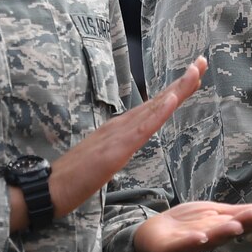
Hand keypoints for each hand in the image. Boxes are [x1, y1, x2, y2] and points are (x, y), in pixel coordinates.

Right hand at [16, 60, 205, 230]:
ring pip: (152, 108)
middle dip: (182, 82)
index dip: (174, 91)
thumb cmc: (73, 178)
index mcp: (118, 129)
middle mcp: (119, 125)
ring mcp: (117, 134)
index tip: (193, 75)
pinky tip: (172, 99)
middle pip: (157, 101)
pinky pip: (142, 129)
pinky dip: (158, 112)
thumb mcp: (103, 160)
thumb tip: (127, 145)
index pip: (152, 108)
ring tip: (195, 72)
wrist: (49, 189)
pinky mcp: (115, 149)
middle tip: (203, 61)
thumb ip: (116, 149)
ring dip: (175, 90)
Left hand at [132, 201, 251, 251]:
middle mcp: (210, 238)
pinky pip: (183, 245)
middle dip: (244, 223)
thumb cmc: (189, 226)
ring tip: (236, 226)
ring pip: (210, 238)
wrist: (152, 237)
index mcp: (221, 228)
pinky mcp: (172, 248)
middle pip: (228, 230)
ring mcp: (191, 243)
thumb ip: (243, 215)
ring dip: (223, 233)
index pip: (241, 221)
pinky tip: (201, 237)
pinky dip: (192, 241)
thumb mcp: (217, 215)